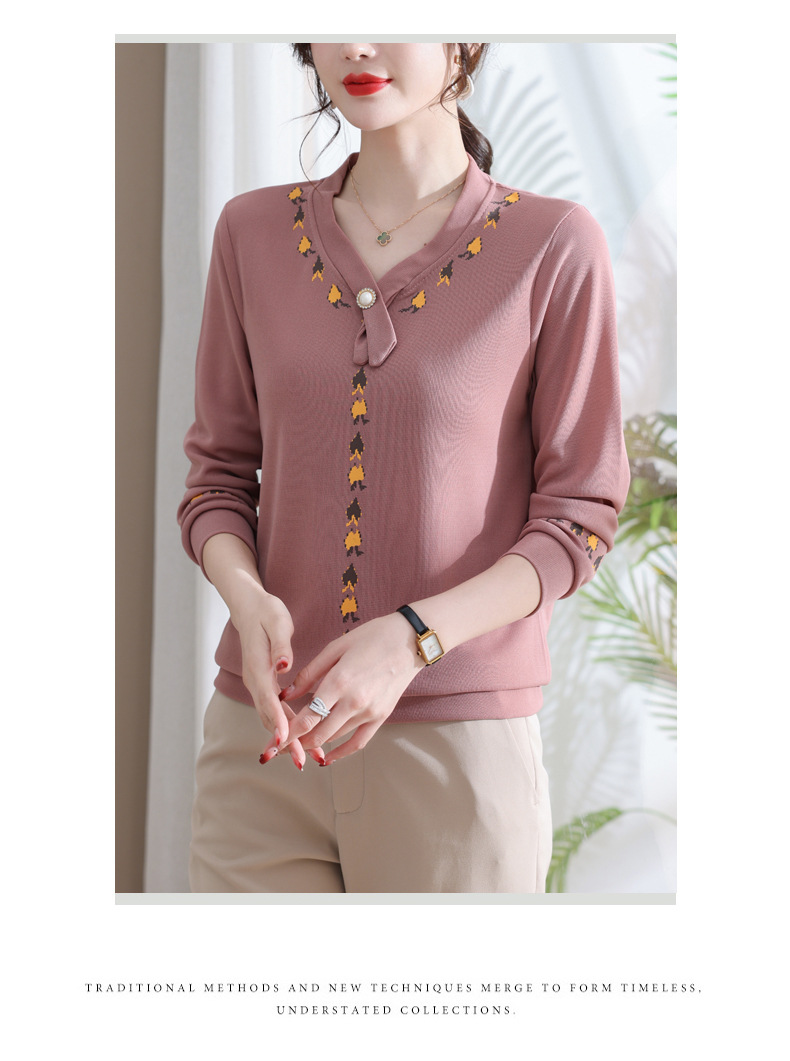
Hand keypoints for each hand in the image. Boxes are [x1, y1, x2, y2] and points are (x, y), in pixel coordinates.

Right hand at [233, 589, 321, 770]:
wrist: (249, 607)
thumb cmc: (266, 613)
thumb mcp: (277, 623)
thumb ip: (280, 646)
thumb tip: (284, 665)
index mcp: (258, 668)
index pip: (268, 700)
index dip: (277, 722)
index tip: (286, 741)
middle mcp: (255, 681)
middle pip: (270, 717)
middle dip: (287, 741)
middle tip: (304, 760)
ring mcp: (259, 685)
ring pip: (272, 718)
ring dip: (289, 739)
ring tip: (308, 757)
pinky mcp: (266, 685)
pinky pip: (276, 711)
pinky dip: (289, 726)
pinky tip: (304, 737)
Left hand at [277, 613, 425, 762]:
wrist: (410, 640)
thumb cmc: (372, 637)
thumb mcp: (335, 648)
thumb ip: (309, 674)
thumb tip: (286, 694)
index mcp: (340, 681)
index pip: (307, 717)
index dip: (288, 733)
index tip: (272, 742)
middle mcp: (354, 702)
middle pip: (318, 734)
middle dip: (295, 744)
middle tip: (278, 748)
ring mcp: (369, 712)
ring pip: (334, 739)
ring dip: (313, 747)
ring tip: (295, 749)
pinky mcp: (381, 716)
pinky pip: (358, 742)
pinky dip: (340, 753)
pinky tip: (325, 758)